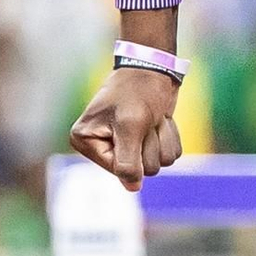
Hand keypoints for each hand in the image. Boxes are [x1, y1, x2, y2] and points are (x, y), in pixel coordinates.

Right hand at [70, 68, 182, 191]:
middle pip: (141, 170)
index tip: (131, 125)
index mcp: (86, 140)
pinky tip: (160, 118)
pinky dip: (169, 136)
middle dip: (149, 144)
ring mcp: (126, 146)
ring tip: (152, 116)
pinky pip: (168, 155)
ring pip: (158, 164)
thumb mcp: (130, 126)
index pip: (118, 169)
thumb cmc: (137, 90)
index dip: (134, 151)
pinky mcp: (146, 142)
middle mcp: (102, 146)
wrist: (154, 67)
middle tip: (143, 118)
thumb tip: (132, 188)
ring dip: (161, 139)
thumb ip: (128, 162)